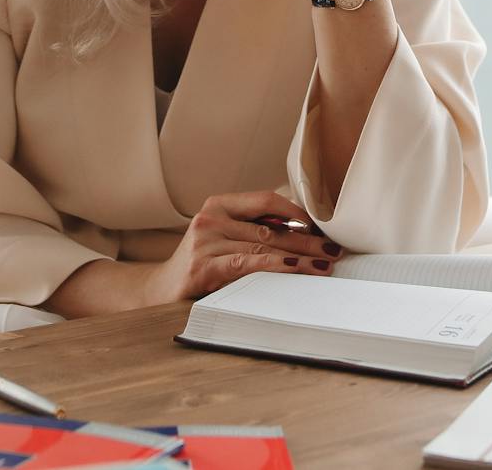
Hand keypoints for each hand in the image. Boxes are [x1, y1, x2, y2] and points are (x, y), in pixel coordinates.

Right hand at [146, 190, 341, 303]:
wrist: (159, 292)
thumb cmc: (200, 264)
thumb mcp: (222, 238)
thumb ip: (251, 229)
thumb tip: (302, 229)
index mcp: (218, 205)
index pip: (265, 199)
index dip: (296, 211)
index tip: (321, 227)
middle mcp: (210, 218)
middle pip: (270, 227)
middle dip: (306, 240)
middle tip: (332, 249)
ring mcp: (205, 242)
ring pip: (264, 247)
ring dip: (299, 257)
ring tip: (323, 264)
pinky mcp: (203, 267)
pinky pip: (247, 264)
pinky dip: (274, 266)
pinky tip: (295, 269)